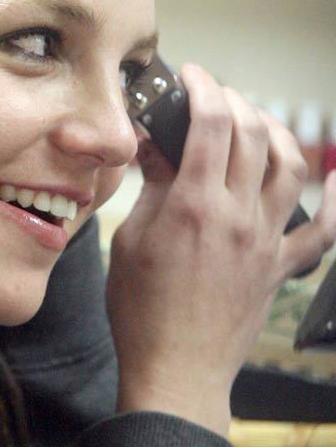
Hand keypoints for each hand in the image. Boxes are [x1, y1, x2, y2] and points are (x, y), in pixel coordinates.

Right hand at [106, 63, 335, 435]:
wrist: (175, 370)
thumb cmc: (142, 314)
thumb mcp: (130, 242)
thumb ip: (151, 189)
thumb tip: (156, 148)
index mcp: (193, 206)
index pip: (210, 123)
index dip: (203, 88)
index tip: (192, 77)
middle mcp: (237, 216)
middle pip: (251, 134)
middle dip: (233, 101)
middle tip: (212, 98)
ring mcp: (265, 241)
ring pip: (290, 166)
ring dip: (275, 132)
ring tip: (255, 124)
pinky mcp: (279, 267)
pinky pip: (324, 232)